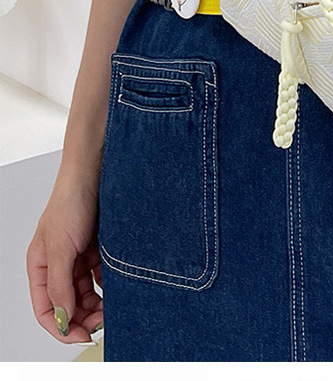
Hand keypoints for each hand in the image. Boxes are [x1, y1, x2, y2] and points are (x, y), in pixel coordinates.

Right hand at [26, 179, 103, 343]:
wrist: (95, 172)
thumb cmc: (71, 201)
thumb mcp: (61, 247)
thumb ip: (60, 284)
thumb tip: (63, 317)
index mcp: (40, 266)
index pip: (45, 308)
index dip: (61, 326)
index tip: (82, 335)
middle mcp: (57, 263)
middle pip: (67, 303)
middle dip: (83, 317)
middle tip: (103, 323)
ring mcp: (77, 256)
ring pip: (85, 292)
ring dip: (97, 304)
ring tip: (112, 308)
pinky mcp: (96, 248)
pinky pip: (100, 276)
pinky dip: (107, 286)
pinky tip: (116, 288)